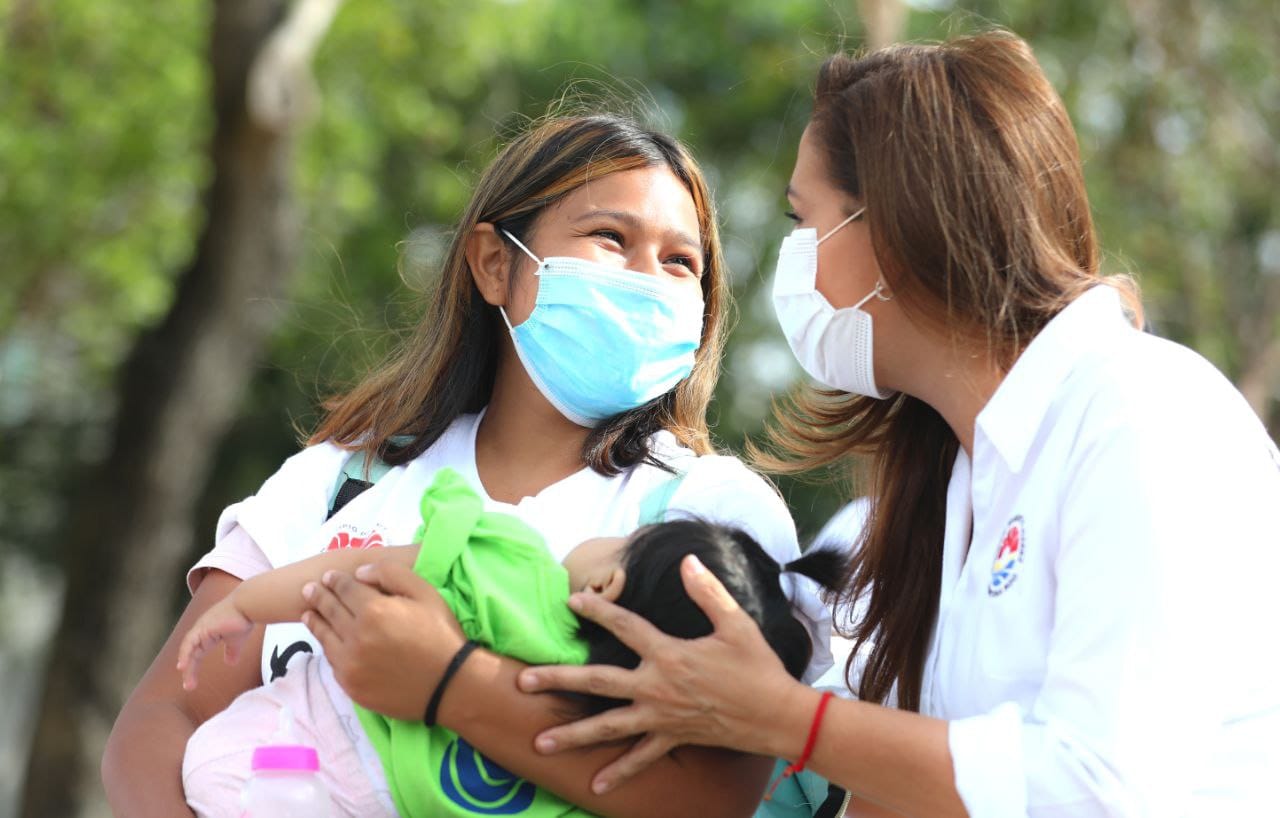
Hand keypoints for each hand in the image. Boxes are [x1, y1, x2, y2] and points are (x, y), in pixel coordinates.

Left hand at [175, 594, 252, 690]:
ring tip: (186, 680)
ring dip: (186, 665)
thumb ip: (232, 651)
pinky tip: (183, 666)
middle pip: (191, 653)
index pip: (197, 652)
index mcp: (208, 633)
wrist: (248, 605)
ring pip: (188, 649)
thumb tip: (231, 663)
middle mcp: (201, 630)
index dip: (193, 665)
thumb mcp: (236, 640)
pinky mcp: (202, 628)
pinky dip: (185, 655)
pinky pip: (189, 643)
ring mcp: (200, 628)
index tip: (191, 679)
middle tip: (190, 686)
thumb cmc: (244, 619)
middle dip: (190, 670)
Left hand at [301, 561, 465, 719]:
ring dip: (315, 621)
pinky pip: (332, 661)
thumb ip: (391, 574)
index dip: (335, 580)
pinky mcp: (351, 686)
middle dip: (318, 597)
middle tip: (308, 589)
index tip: (328, 577)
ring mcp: (350, 664)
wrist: (450, 685)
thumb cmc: (441, 634)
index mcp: (373, 610)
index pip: (345, 589)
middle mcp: (355, 636)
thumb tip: (359, 573)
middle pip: (330, 611)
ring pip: (325, 637)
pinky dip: (327, 647)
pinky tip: (327, 641)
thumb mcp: (425, 593)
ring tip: (308, 614)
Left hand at [517, 555, 810, 793]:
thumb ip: (707, 592)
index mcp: (670, 654)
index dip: (598, 611)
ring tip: (539, 742)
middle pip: (598, 682)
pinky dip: (619, 772)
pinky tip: (594, 785)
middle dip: (558, 680)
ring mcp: (662, 717)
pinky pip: (641, 759)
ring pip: (608, 726)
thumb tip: (687, 562)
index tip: (572, 603)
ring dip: (572, 734)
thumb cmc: (758, 667)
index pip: (625, 626)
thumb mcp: (735, 624)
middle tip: (522, 681)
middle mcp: (658, 687)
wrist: (777, 715)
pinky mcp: (673, 738)